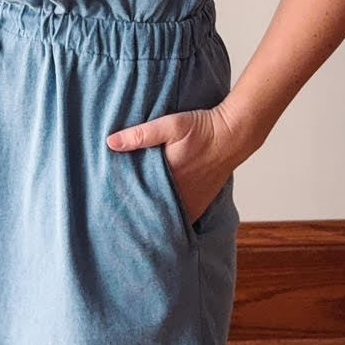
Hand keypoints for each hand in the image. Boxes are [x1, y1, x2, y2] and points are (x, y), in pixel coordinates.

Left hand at [106, 103, 256, 226]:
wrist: (233, 135)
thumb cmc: (202, 128)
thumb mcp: (170, 125)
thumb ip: (140, 135)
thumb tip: (111, 142)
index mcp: (169, 178)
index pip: (141, 199)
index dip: (126, 204)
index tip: (112, 206)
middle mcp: (182, 195)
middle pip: (153, 213)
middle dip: (138, 214)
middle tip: (120, 217)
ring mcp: (194, 201)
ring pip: (169, 218)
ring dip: (156, 217)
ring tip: (138, 220)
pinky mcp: (203, 202)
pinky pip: (184, 217)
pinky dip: (172, 218)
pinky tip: (162, 216)